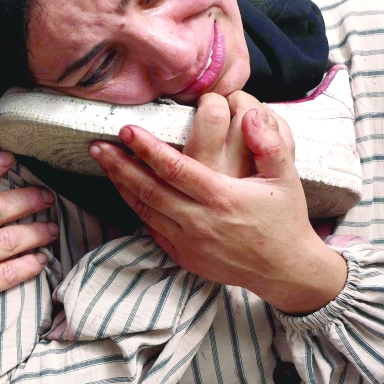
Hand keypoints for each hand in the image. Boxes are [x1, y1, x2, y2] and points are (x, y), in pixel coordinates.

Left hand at [89, 107, 346, 314]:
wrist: (284, 270)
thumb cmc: (284, 218)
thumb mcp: (286, 178)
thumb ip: (270, 144)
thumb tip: (252, 114)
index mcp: (222, 197)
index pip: (175, 168)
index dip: (147, 148)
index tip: (126, 130)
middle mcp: (200, 221)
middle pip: (149, 189)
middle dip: (120, 165)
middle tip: (97, 145)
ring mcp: (189, 241)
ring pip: (145, 209)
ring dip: (121, 185)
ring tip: (103, 162)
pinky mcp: (183, 255)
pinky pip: (151, 228)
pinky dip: (135, 207)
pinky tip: (123, 189)